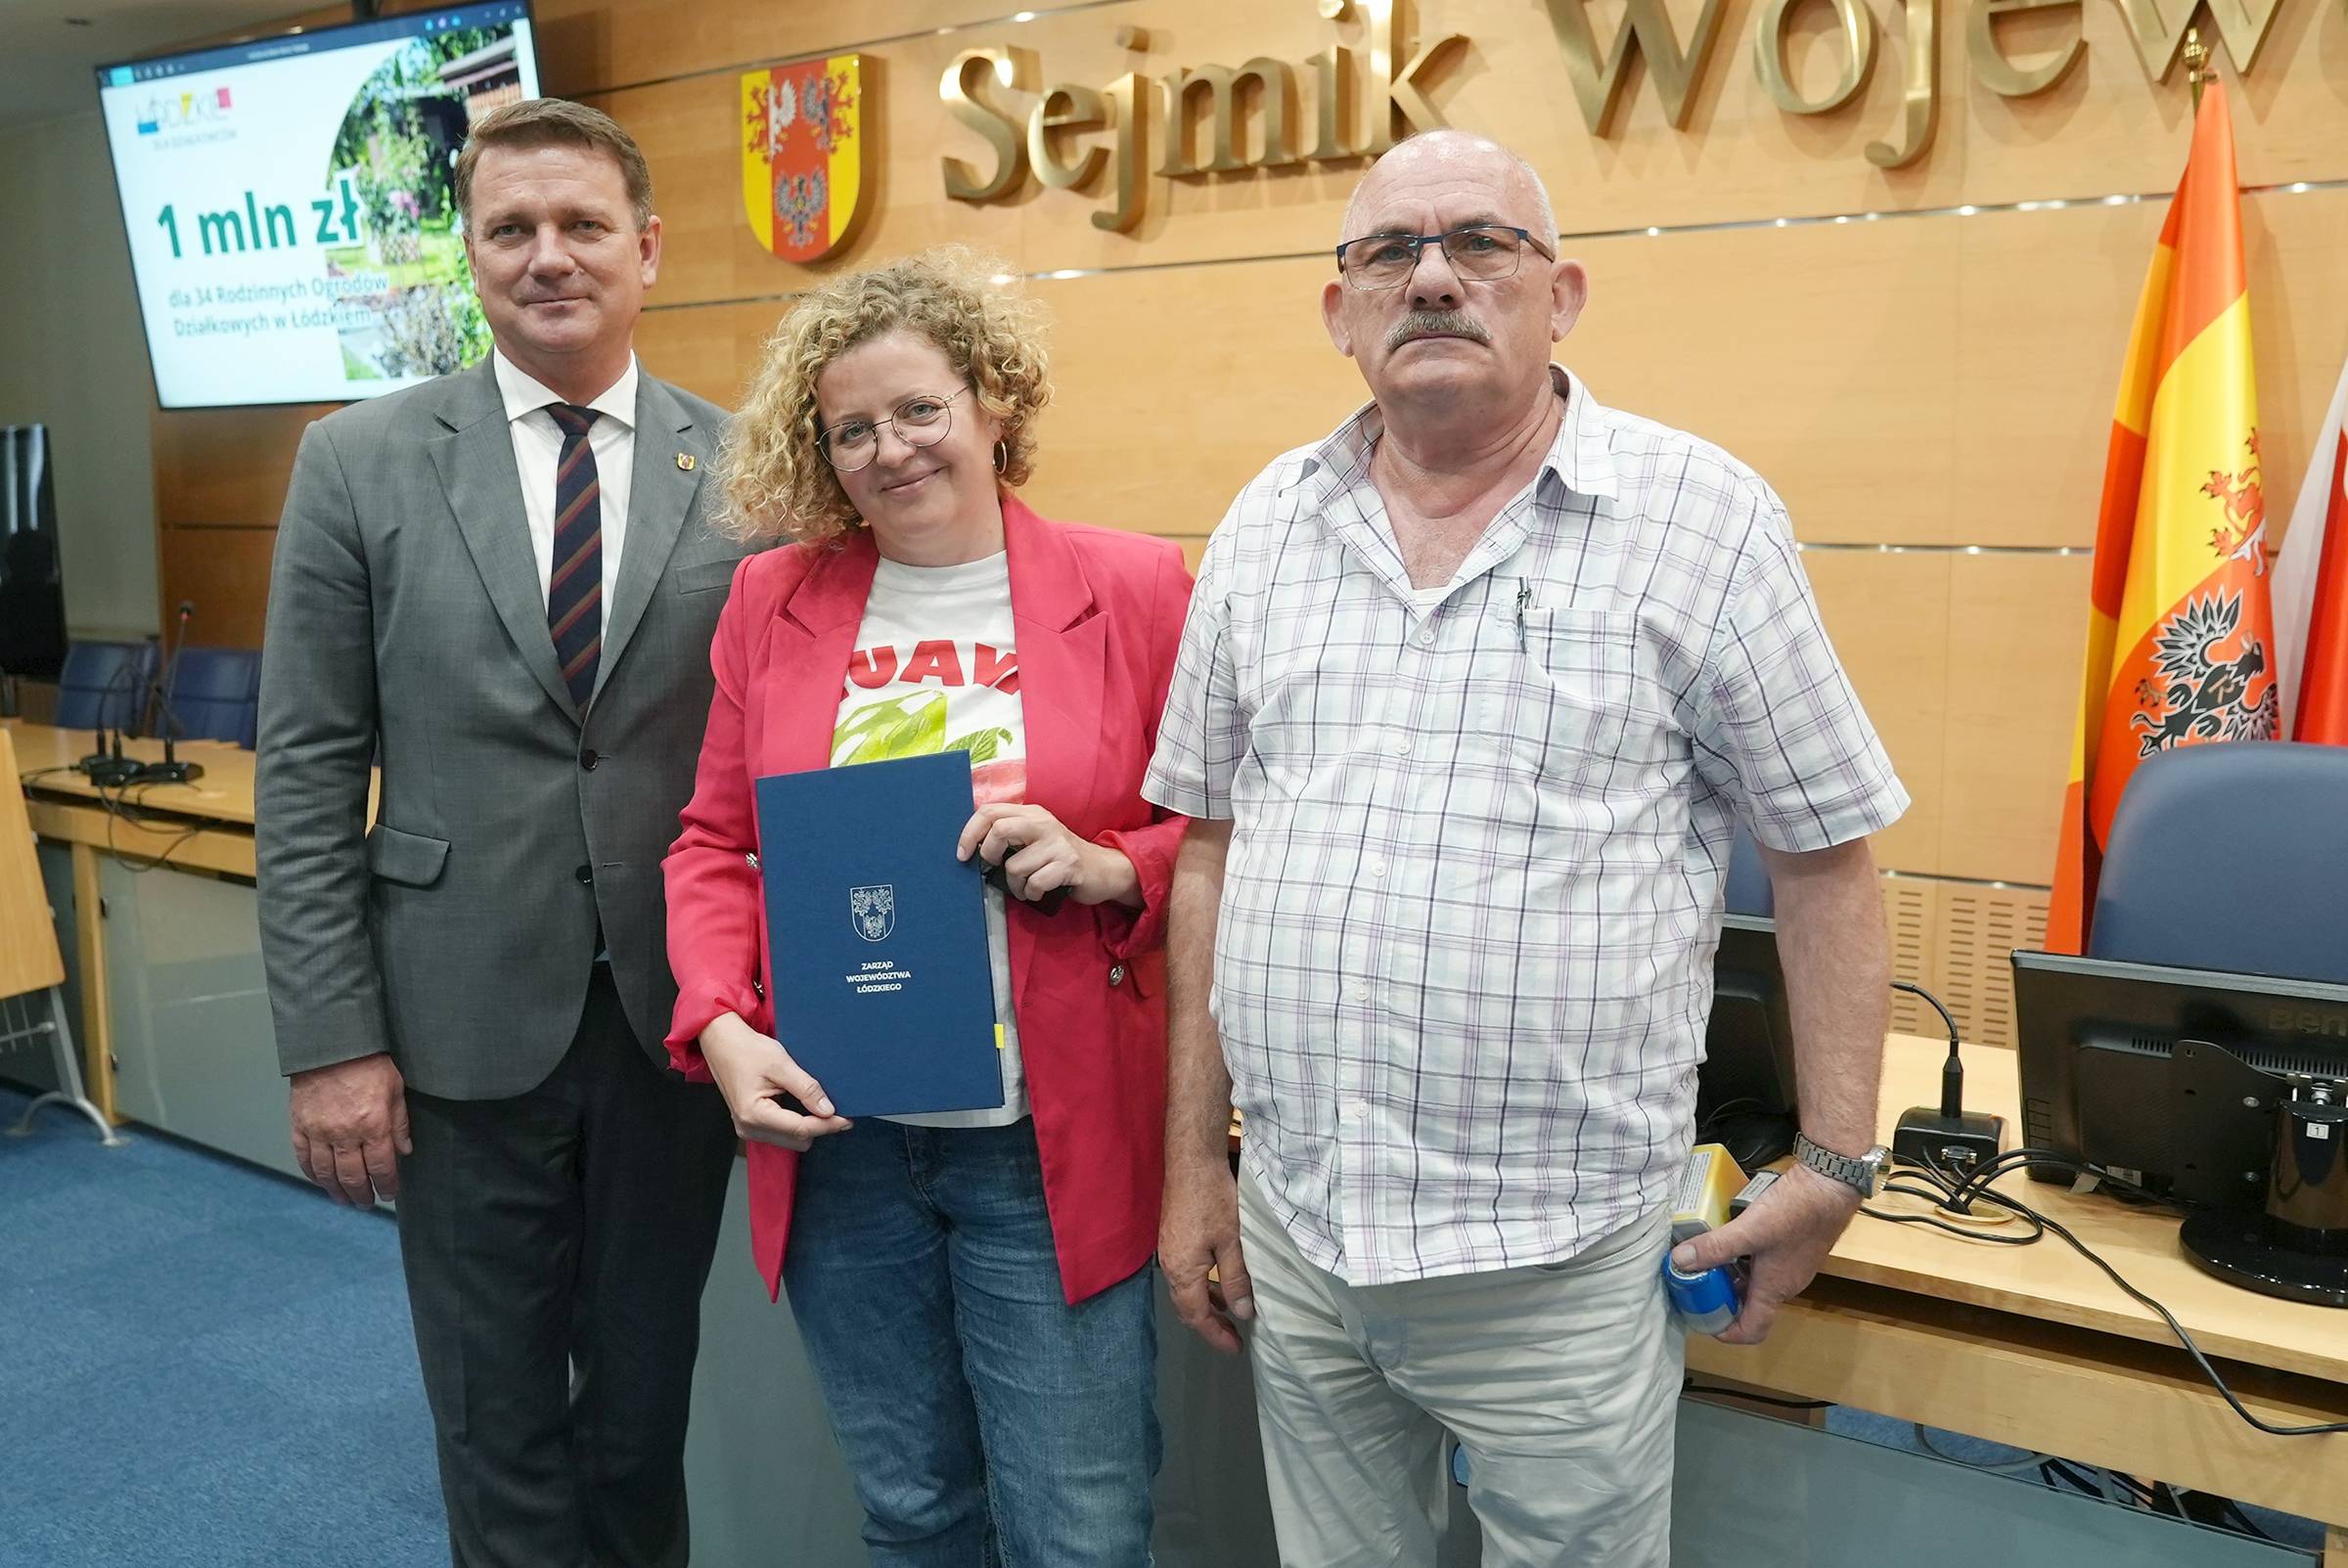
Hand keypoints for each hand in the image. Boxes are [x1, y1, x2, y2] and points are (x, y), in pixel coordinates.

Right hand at [289, 1053, 410, 1207]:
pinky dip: (312, 1174)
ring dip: (336, 1190)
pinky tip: (321, 1180)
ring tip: (344, 1199)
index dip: (386, 1185)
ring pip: (326, 1173)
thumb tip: (404, 1151)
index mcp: (373, 1126)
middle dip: (362, 1194)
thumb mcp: (396, 1090)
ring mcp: (319, 1131)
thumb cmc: (369, 1062)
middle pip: (353, 1176)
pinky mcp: (300, 1125)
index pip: (382, 1168)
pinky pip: (304, 1158)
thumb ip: (400, 1124)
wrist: (333, 1044)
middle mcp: (345, 1134)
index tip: (389, 1194)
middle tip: (366, 1203)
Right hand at [700, 1011, 852, 1151]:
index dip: (828, 1125)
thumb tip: (828, 1110)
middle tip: (834, 1107)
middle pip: (798, 1140)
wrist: (722, 1044)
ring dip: (807, 1125)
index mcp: (755, 1114)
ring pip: (791, 1140)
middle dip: (818, 1126)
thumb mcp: (781, 1064)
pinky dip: (795, 1123)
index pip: (801, 1129)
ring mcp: (748, 1129)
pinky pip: (781, 1133)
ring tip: (815, 1103)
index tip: (848, 1119)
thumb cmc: (747, 1050)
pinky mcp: (750, 1125)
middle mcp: (749, 1128)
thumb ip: (806, 1089)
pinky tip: (800, 1105)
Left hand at [957, 803, 1138, 907]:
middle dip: (989, 854)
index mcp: (1031, 813)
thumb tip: (972, 846)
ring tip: (1026, 887)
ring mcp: (1058, 844)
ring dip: (1015, 885)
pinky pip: (1035, 883)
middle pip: (999, 830)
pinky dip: (1032, 893)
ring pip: (1015, 866)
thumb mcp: (1035, 838)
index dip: (969, 833)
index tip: (962, 854)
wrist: (1103, 869)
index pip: (989, 811)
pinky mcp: (1069, 865)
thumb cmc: (1060, 857)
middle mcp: (1044, 823)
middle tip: (995, 867)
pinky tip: (1040, 892)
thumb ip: (1009, 835)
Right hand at [1159, 1155, 1254, 1353]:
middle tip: (1233, 1337)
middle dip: (1209, 1325)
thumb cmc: (1213, 1199)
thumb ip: (1235, 1278)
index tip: (1235, 1348)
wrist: (1191, 1161)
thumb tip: (1242, 1312)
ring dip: (1206, 1304)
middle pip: (1186, 1307)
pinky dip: (1202, 1285)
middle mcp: (1169, 1265)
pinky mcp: (1172, 1238)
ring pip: (1186, 1290)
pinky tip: (1219, 1280)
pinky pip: (1185, 1274)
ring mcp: (1168, 1251)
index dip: (1215, 1335)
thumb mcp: (1232, 1241)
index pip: (1196, 1316)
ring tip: (1231, 1312)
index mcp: (1182, 1271)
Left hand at [1670, 1162, 1859, 1343]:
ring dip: (1729, 1275)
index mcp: (1774, 1289)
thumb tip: (1679, 1262)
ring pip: (1754, 1282)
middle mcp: (1784, 1283)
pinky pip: (1762, 1263)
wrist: (1831, 1185)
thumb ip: (1714, 1246)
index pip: (1752, 1330)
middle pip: (1748, 1305)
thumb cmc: (1797, 1212)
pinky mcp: (1792, 1247)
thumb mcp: (1749, 1230)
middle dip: (1720, 1297)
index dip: (1726, 1332)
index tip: (1702, 1318)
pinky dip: (1743, 1258)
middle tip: (1694, 1281)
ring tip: (1705, 1258)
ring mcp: (1790, 1265)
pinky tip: (1729, 1237)